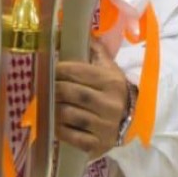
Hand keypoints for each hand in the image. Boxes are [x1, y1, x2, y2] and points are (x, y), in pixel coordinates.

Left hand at [54, 38, 129, 157]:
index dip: (58, 70)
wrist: (132, 120)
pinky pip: (70, 135)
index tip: (50, 70)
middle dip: (53, 89)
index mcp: (111, 81)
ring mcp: (103, 126)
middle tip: (45, 87)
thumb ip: (95, 51)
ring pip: (67, 114)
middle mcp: (109, 103)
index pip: (77, 71)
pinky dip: (58, 128)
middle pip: (69, 93)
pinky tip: (55, 122)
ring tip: (48, 104)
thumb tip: (75, 31)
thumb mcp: (110, 69)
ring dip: (52, 109)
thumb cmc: (114, 91)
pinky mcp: (97, 144)